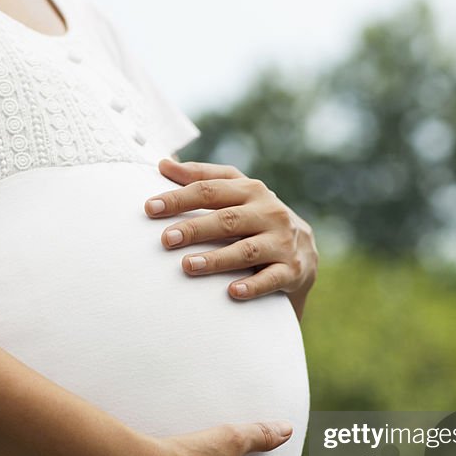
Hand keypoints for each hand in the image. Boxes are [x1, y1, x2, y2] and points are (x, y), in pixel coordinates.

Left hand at [145, 159, 317, 317]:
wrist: (304, 252)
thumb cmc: (257, 218)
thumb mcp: (235, 193)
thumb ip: (202, 178)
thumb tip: (164, 163)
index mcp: (250, 190)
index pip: (210, 189)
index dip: (179, 198)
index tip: (150, 208)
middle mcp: (269, 212)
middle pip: (227, 219)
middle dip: (195, 228)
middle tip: (166, 239)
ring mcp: (282, 241)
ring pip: (246, 250)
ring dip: (217, 259)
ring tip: (188, 265)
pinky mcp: (291, 269)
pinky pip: (271, 279)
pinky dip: (252, 286)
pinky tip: (232, 292)